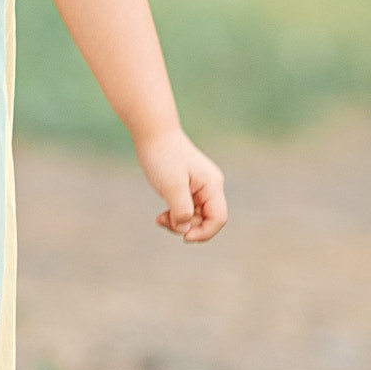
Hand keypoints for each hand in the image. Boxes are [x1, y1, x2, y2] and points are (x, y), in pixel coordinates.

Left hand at [137, 129, 226, 243]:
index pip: (218, 218)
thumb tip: (185, 230)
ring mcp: (199, 187)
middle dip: (187, 227)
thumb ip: (182, 211)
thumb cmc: (163, 156)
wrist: (152, 132)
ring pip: (195, 216)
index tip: (184, 237)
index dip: (204, 232)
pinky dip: (174, 215)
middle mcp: (210, 187)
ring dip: (178, 222)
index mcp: (212, 185)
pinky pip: (186, 209)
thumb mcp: (172, 187)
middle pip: (206, 220)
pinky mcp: (187, 187)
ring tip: (160, 219)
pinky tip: (161, 216)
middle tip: (165, 222)